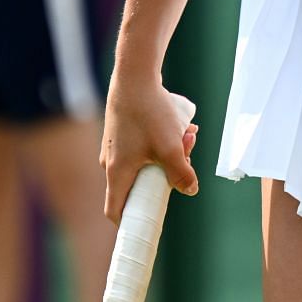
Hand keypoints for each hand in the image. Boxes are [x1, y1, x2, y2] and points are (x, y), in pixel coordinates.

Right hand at [100, 79, 200, 221]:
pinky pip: (144, 146)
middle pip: (138, 185)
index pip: (115, 211)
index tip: (147, 224)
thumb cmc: (149, 113)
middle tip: (186, 158)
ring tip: (189, 136)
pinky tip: (182, 126)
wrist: (134, 76)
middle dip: (166, 177)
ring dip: (169, 154)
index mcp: (116, 173)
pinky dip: (163, 141)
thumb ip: (181, 174)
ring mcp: (115, 147)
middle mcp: (111, 162)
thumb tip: (190, 190)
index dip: (130, 222)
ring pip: (146, 162)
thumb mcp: (171, 147)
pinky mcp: (123, 132)